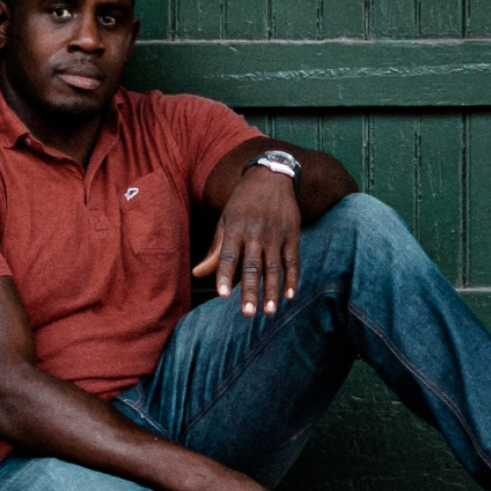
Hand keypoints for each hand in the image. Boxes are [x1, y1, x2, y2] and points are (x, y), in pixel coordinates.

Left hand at [192, 165, 300, 316]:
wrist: (271, 176)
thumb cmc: (243, 202)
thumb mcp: (226, 220)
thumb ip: (216, 249)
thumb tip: (197, 274)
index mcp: (235, 229)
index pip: (228, 256)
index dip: (225, 276)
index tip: (223, 296)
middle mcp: (256, 233)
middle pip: (253, 266)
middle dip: (251, 291)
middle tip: (248, 314)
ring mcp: (276, 234)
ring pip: (274, 267)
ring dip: (272, 291)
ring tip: (269, 311)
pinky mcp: (292, 234)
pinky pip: (293, 260)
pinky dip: (292, 278)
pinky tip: (290, 295)